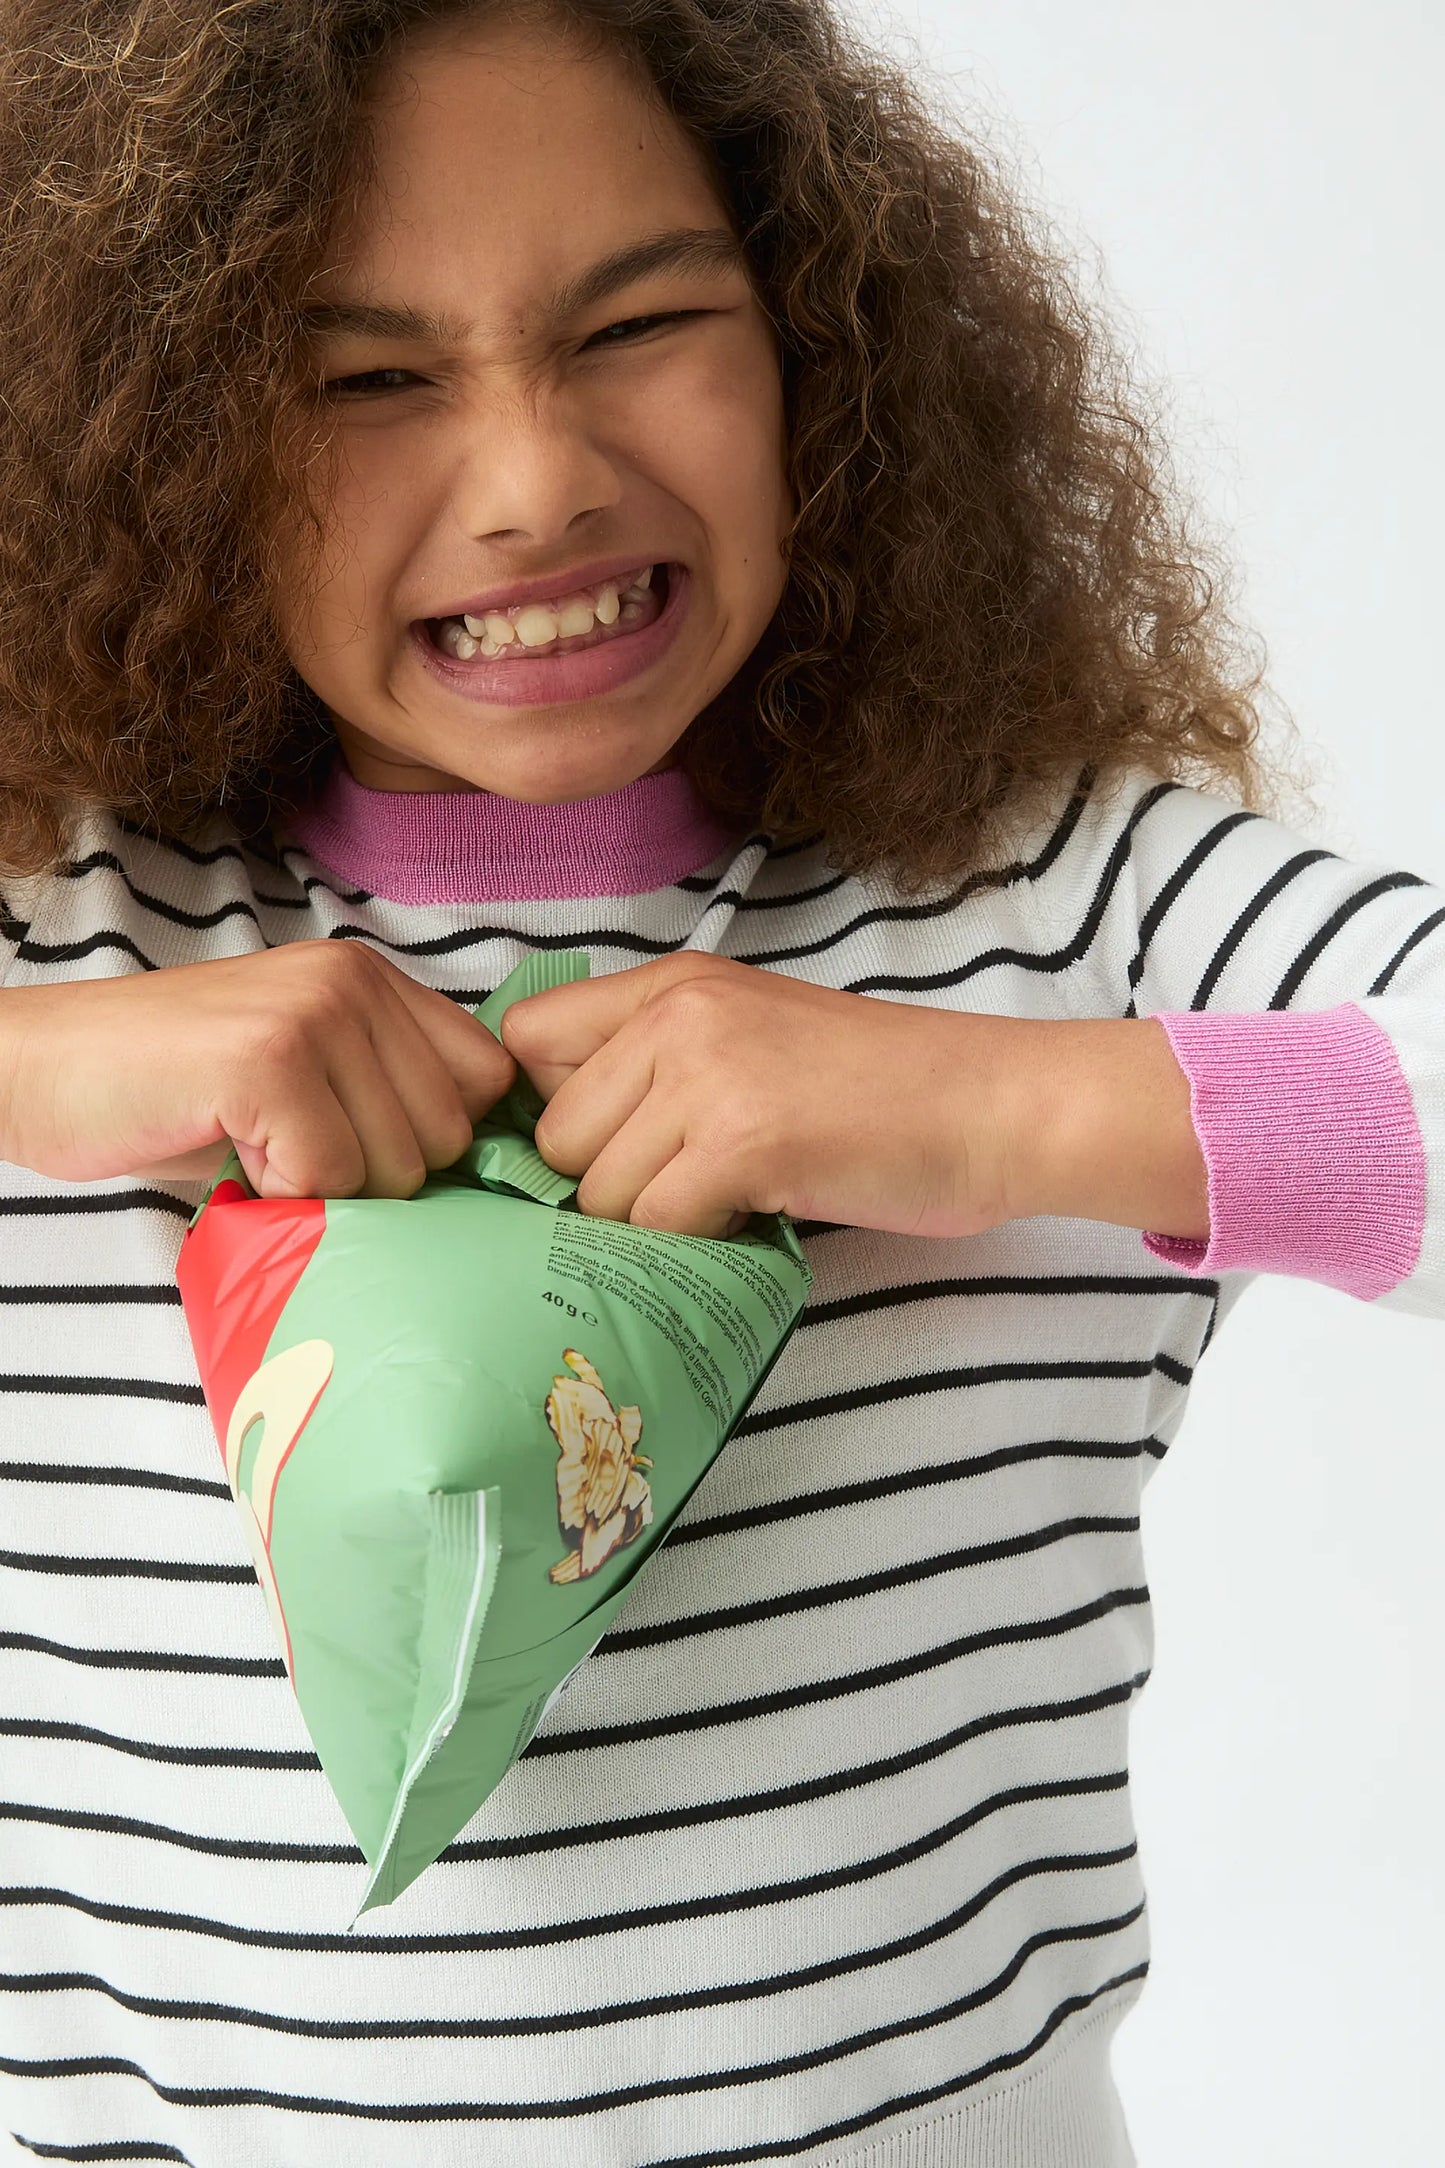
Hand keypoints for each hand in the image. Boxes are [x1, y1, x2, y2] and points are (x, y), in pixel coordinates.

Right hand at [0, 941, 514, 1198]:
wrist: (39, 1070)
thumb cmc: (168, 1088)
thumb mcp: (301, 1071)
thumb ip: (383, 1095)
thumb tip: (475, 1175)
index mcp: (370, 979)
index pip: (488, 1077)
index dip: (440, 1139)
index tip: (373, 1156)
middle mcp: (353, 982)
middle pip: (449, 1135)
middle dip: (378, 1176)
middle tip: (291, 1155)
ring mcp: (313, 1014)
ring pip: (397, 1164)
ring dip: (327, 1189)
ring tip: (256, 1147)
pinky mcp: (268, 1061)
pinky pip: (329, 1177)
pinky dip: (281, 1195)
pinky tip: (232, 1155)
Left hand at [501, 951, 1034, 1239]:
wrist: (994, 1107)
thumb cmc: (884, 1089)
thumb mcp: (754, 1037)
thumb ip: (660, 1064)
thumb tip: (556, 1143)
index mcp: (675, 983)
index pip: (527, 1036)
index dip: (547, 1105)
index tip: (601, 1144)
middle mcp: (679, 1014)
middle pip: (554, 1132)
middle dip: (604, 1182)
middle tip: (686, 1188)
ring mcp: (708, 1074)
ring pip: (598, 1189)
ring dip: (654, 1220)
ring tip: (732, 1199)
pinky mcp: (743, 1142)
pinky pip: (656, 1224)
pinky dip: (698, 1241)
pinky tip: (756, 1214)